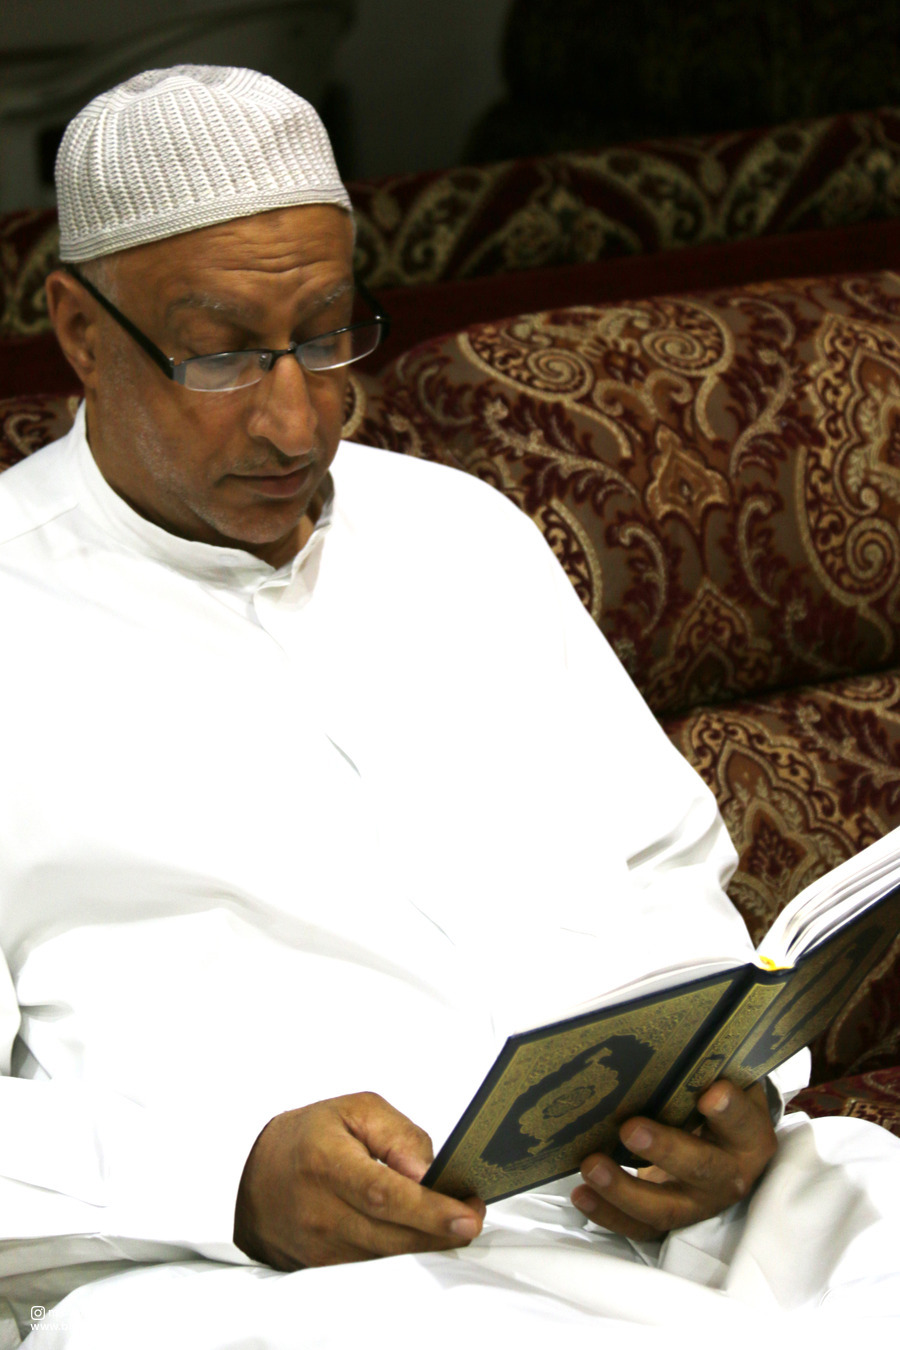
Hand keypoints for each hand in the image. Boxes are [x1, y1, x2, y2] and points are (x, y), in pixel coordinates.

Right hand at [233, 1091, 484, 1268]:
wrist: (254, 1175)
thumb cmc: (309, 1136)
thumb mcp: (354, 1110)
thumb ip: (398, 1134)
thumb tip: (430, 1172)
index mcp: (327, 1163)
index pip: (385, 1194)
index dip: (430, 1210)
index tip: (468, 1214)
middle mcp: (320, 1211)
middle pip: (393, 1236)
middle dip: (441, 1232)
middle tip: (473, 1217)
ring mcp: (318, 1247)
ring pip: (387, 1257)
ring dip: (426, 1243)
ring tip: (451, 1220)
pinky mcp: (321, 1268)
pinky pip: (374, 1267)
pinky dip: (403, 1253)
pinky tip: (419, 1234)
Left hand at [570, 1080, 775, 1238]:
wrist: (720, 1147)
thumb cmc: (714, 1102)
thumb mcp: (723, 1083)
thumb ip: (707, 1071)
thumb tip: (670, 1045)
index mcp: (749, 1137)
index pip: (744, 1123)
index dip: (730, 1111)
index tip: (711, 1094)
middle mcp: (729, 1175)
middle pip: (701, 1169)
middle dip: (665, 1150)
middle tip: (630, 1129)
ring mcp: (699, 1204)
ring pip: (666, 1208)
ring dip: (625, 1189)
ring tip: (591, 1165)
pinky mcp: (670, 1221)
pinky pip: (639, 1227)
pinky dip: (608, 1213)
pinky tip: (582, 1194)